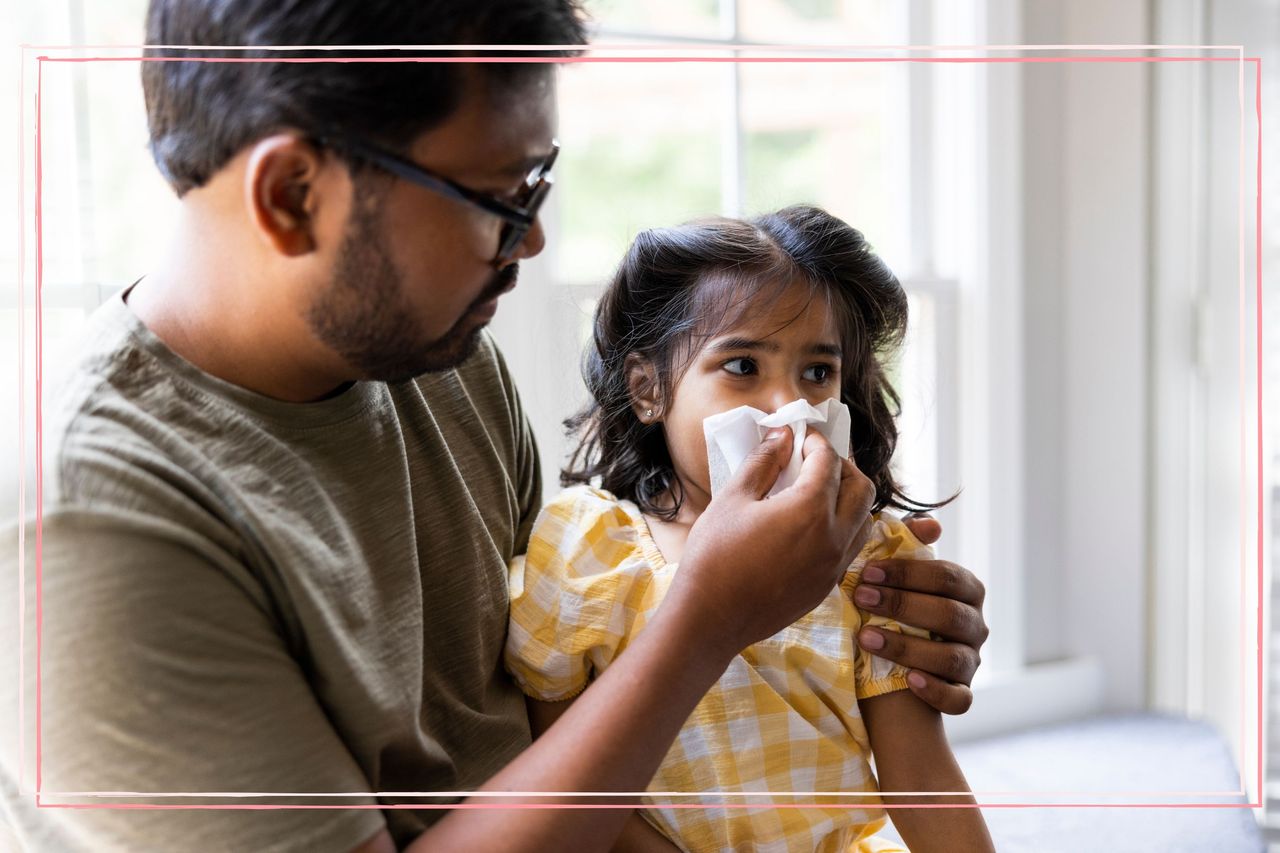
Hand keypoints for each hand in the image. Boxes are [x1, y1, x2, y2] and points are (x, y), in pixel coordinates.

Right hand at [672, 427, 876, 659]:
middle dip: (842, 467)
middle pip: (862, 488)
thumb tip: (782, 437)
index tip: (800, 437)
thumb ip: (763, 462)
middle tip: (814, 462)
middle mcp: (833, 537)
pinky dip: (842, 528)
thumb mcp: (733, 498)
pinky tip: (812, 527)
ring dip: (849, 499)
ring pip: (864, 520)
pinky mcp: (827, 586)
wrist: (711, 617)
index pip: (828, 461)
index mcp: (810, 510)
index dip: (815, 442)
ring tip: (818, 493)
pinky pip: (850, 548)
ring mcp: (834, 565)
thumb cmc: (715, 555)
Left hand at [853, 513, 988, 714]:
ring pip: (952, 657)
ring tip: (865, 637)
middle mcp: (975, 625)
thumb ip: (907, 547)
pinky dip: (937, 691)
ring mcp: (971, 662)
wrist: (886, 667)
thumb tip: (931, 525)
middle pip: (950, 614)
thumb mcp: (896, 578)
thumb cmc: (891, 609)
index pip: (946, 576)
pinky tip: (910, 682)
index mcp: (966, 590)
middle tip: (860, 597)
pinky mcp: (962, 694)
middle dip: (902, 604)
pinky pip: (960, 698)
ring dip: (907, 647)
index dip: (907, 573)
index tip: (866, 572)